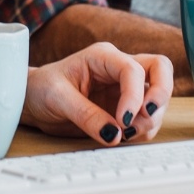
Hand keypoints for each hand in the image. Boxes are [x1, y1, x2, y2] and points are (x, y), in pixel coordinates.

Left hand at [22, 43, 173, 144]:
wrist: (33, 101)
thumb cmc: (42, 89)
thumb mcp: (57, 99)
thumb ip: (86, 115)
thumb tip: (114, 134)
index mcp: (103, 57)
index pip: (133, 69)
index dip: (134, 95)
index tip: (123, 120)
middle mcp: (119, 68)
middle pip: (161, 69)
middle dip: (161, 95)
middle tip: (146, 117)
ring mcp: (126, 88)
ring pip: (159, 97)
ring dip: (150, 119)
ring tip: (125, 133)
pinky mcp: (126, 108)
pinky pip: (148, 118)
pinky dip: (143, 130)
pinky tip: (123, 136)